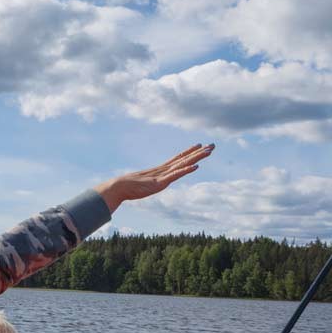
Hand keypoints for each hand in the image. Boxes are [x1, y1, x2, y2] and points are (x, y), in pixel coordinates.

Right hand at [95, 144, 214, 211]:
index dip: (189, 152)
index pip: (178, 159)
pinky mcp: (160, 183)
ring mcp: (162, 176)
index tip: (200, 145)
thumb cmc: (127, 187)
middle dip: (199, 152)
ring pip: (183, 165)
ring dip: (196, 158)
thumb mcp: (141, 185)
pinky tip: (196, 166)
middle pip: (184, 159)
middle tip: (213, 145)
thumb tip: (142, 186)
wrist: (118, 187)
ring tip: (209, 151)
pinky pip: (175, 175)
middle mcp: (163, 170)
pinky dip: (186, 170)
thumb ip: (145, 184)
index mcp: (160, 171)